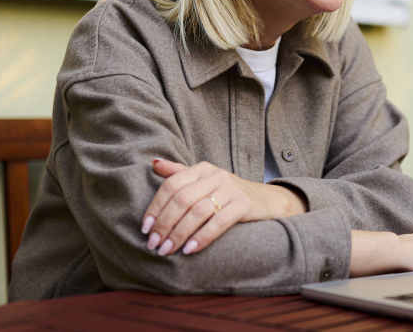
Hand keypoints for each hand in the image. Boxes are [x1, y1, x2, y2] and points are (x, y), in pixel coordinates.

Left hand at [140, 158, 304, 255]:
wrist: (267, 200)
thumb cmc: (228, 194)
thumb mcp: (204, 181)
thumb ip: (180, 173)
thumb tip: (154, 163)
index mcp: (201, 169)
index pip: (172, 185)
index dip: (156, 207)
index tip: (145, 229)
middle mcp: (215, 175)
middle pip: (182, 199)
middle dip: (165, 224)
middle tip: (154, 245)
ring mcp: (231, 188)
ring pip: (198, 211)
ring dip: (179, 234)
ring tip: (167, 250)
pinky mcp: (244, 204)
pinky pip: (219, 221)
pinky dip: (202, 237)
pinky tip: (190, 249)